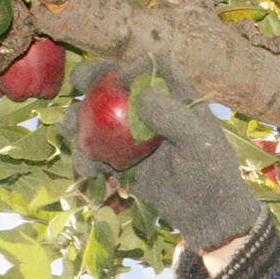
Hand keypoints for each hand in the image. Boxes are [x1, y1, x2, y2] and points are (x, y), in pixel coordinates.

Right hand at [60, 58, 261, 253]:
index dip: (136, 66)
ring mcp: (131, 134)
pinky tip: (88, 169)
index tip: (121, 78)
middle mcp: (149, 110)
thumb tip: (142, 96)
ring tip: (69, 128)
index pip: (155, 68)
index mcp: (175, 98)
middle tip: (76, 81)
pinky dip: (85, 158)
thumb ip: (174, 117)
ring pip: (97, 117)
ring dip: (77, 119)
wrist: (203, 212)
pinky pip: (95, 151)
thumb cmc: (210, 173)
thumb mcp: (199, 143)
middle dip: (92, 78)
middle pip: (116, 84)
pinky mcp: (120, 158)